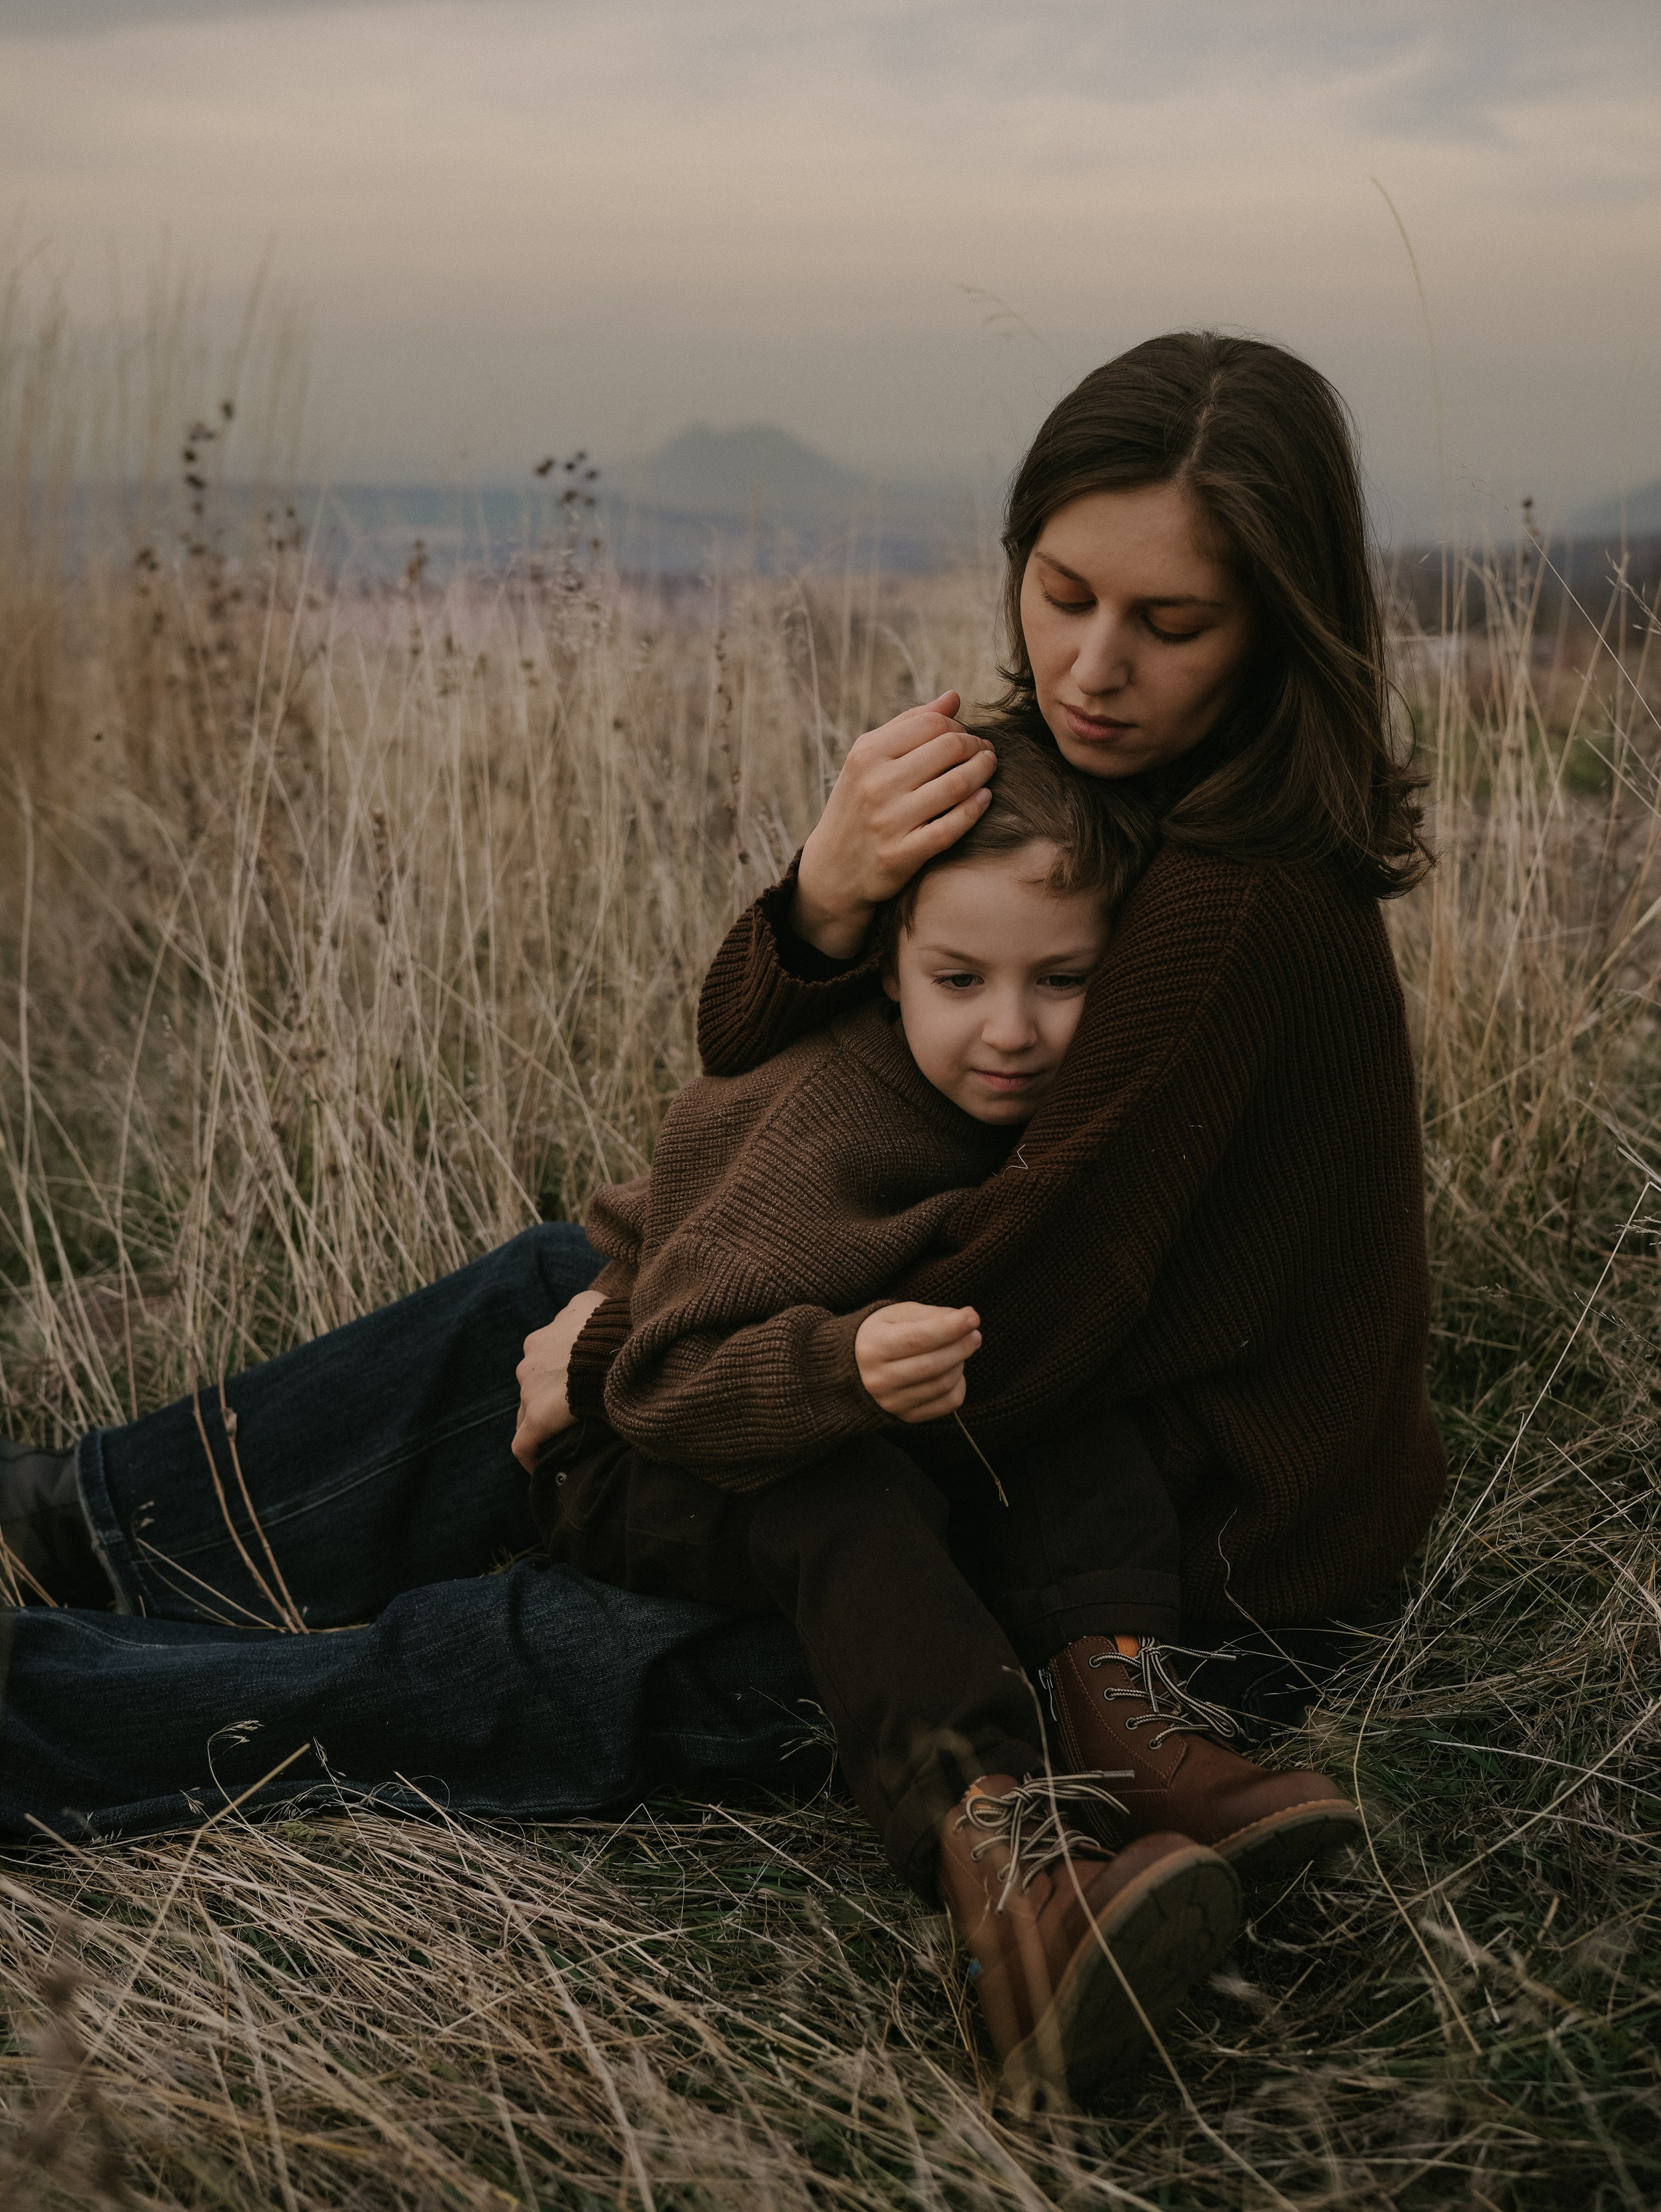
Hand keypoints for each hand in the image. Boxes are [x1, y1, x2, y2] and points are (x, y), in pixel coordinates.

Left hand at [512, 1289, 607, 1470]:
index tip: (579, 1383)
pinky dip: (531, 1456)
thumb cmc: (611, 1326)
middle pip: (534, 1387)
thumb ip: (582, 1309)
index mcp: (540, 1339)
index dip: (559, 1374)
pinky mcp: (537, 1420)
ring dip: (544, 1424)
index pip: (543, 1362)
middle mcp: (529, 1363)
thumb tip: (587, 1314)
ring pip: (528, 1414)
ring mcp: (530, 1393)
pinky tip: (543, 1466)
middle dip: (550, 1399)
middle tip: (578, 1410)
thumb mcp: (594, 1303)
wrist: (615, 1348)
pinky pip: (524, 1445)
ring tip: (565, 1437)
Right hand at [793, 692, 996, 957]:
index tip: (965, 736)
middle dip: (976, 745)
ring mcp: (888, 821)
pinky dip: (975, 808)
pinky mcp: (901, 855)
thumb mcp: (869, 759)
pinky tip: (984, 798)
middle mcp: (876, 785)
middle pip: (948, 748)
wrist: (832, 867)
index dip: (957, 726)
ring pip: (955, 785)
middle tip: (985, 751)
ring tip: (990, 767)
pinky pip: (951, 826)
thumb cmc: (858, 804)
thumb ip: (909, 725)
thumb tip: (953, 697)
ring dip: (983, 771)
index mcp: (867, 754)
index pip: (930, 724)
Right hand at [855, 1302, 981, 1422]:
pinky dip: (959, 1385)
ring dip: (960, 1364)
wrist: (859, 1365)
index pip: (917, 1339)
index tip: (972, 1318)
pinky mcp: (907, 1416)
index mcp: (873, 1347)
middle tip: (974, 1334)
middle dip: (961, 1347)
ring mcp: (892, 1402)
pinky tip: (954, 1371)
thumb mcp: (900, 1315)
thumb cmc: (885, 1333)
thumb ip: (934, 1315)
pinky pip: (948, 1403)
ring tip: (960, 1349)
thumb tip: (969, 1317)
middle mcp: (878, 1379)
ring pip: (943, 1384)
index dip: (949, 1328)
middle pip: (932, 1365)